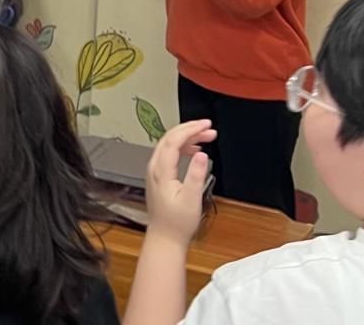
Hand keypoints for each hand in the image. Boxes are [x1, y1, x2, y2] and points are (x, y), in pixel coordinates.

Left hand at [144, 120, 214, 242]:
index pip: (173, 140)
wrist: (165, 237)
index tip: (205, 125)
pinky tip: (195, 150)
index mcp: (161, 171)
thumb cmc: (177, 222)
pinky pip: (169, 153)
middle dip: (190, 129)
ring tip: (207, 136)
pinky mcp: (158, 176)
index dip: (190, 129)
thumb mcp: (192, 199)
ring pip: (169, 145)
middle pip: (169, 138)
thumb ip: (197, 175)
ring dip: (187, 137)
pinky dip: (182, 147)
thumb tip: (202, 155)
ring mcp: (155, 171)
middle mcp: (154, 168)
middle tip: (209, 127)